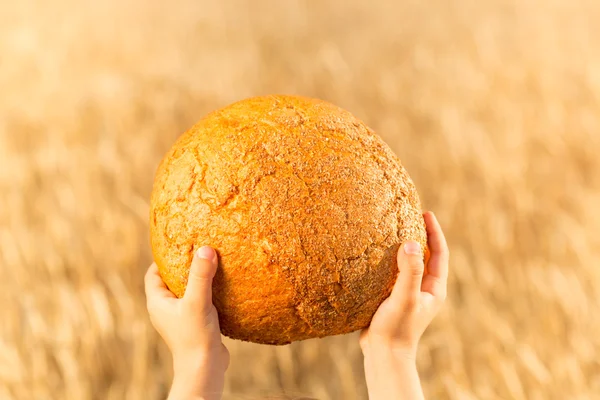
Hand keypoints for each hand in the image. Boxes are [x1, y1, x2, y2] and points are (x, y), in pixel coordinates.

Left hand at [145, 246, 228, 399]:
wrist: (204, 369)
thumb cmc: (195, 337)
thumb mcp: (197, 301)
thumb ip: (201, 275)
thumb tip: (205, 249)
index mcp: (157, 302)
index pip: (153, 274)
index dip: (163, 259)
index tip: (180, 246)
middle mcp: (165, 310)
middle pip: (170, 281)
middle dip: (183, 267)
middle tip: (199, 253)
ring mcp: (179, 318)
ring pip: (185, 292)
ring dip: (197, 280)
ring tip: (212, 266)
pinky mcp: (194, 325)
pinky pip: (197, 302)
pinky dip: (206, 293)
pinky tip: (221, 288)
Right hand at [360, 211, 448, 398]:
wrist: (383, 355)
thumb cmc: (397, 328)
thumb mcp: (404, 297)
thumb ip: (409, 271)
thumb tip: (412, 243)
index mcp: (434, 288)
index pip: (440, 253)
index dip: (434, 231)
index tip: (426, 212)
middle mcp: (424, 289)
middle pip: (427, 256)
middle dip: (420, 235)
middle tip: (408, 215)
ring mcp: (409, 294)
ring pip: (410, 264)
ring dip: (404, 247)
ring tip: (392, 229)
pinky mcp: (393, 298)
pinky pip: (394, 273)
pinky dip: (389, 260)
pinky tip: (374, 254)